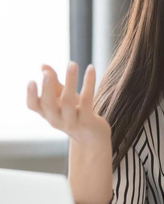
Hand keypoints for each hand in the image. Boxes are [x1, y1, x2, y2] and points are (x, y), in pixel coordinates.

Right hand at [28, 63, 113, 203]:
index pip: (33, 106)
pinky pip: (87, 100)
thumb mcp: (63, 99)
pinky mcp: (88, 121)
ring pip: (68, 101)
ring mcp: (72, 121)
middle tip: (47, 73)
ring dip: (70, 81)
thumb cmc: (77, 115)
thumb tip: (43, 65)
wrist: (94, 139)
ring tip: (72, 64)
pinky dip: (89, 83)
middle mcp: (57, 120)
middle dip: (47, 87)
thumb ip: (54, 83)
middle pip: (48, 104)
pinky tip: (91, 68)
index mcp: (48, 114)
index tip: (31, 81)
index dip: (30, 95)